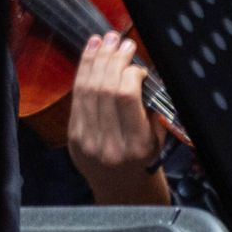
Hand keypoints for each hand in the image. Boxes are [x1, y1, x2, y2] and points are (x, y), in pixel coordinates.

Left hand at [67, 32, 167, 204]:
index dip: (129, 73)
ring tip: (104, 40)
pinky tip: (89, 56)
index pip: (125, 98)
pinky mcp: (73, 137)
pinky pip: (77, 99)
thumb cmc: (146, 162)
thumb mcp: (158, 139)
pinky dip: (83, 74)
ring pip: (86, 91)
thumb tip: (137, 70)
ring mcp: (87, 140)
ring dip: (95, 61)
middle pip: (103, 89)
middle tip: (120, 41)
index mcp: (136, 145)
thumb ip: (149, 108)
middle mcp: (108, 143)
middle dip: (111, 60)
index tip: (137, 64)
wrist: (123, 191)